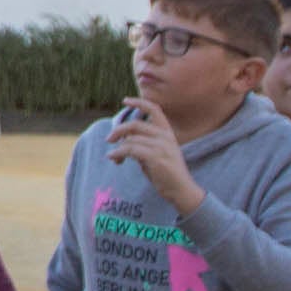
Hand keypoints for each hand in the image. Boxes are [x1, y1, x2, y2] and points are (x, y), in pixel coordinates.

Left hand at [111, 99, 204, 214]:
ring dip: (117, 148)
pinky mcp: (155, 157)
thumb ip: (143, 144)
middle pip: (135, 125)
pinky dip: (118, 153)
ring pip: (130, 139)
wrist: (181, 190)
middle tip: (109, 139)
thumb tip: (123, 141)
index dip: (139, 102)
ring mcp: (161, 146)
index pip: (155, 110)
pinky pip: (130, 149)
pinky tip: (114, 158)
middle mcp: (165, 137)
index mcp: (167, 133)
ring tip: (114, 158)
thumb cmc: (167, 174)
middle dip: (118, 130)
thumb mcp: (156, 154)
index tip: (125, 100)